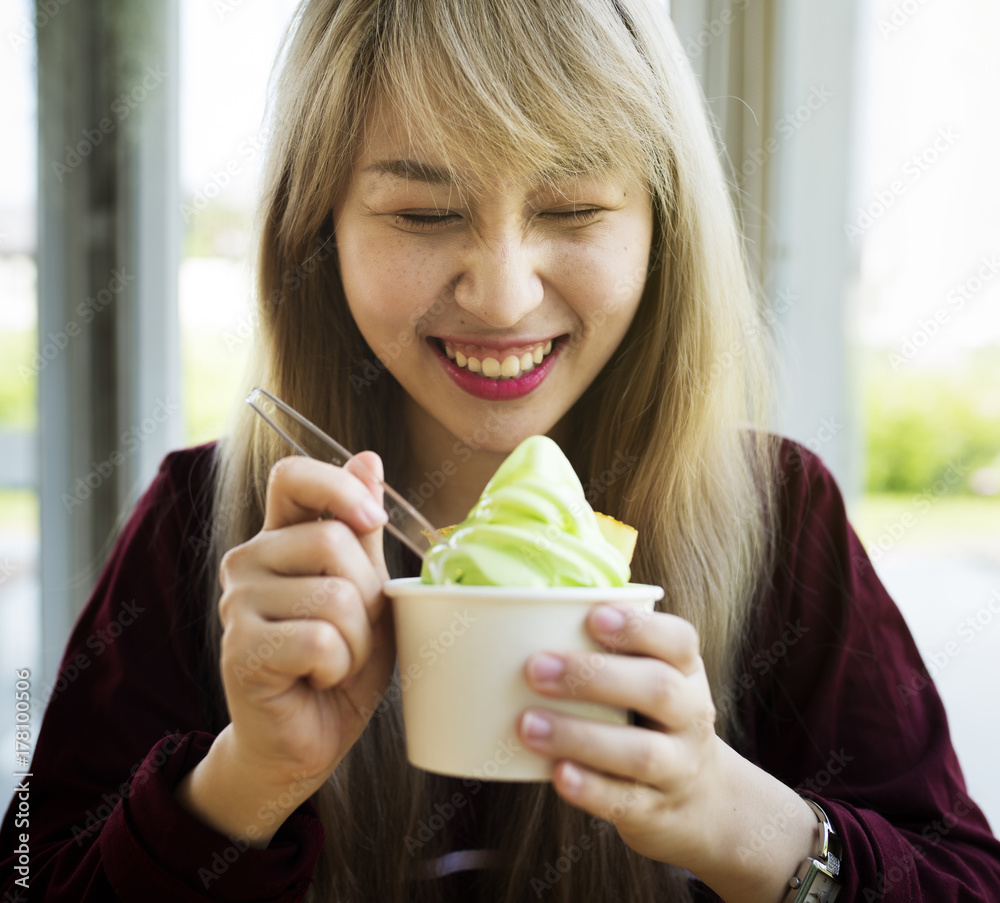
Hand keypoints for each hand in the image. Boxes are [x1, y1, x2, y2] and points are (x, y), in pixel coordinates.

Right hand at [177, 453, 396, 845]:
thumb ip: (362, 532)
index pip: (292, 475)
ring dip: (358, 642)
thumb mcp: (366, 592)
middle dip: (368, 597)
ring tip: (335, 662)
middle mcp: (249, 560)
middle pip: (333, 541)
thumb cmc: (338, 662)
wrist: (305, 740)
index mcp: (279, 537)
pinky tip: (317, 680)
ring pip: (336, 597)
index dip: (338, 487)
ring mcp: (237, 603)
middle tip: (352, 633)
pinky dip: (339, 668)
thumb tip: (367, 458)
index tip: (372, 519)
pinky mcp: (240, 649)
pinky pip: (321, 641)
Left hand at [517, 605, 721, 868]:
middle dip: (594, 676)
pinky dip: (590, 788)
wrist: (702, 802)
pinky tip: (557, 773)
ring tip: (527, 724)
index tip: (592, 616)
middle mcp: (690, 717)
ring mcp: (678, 768)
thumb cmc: (651, 720)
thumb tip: (522, 612)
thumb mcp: (648, 679)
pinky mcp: (655, 812)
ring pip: (640, 753)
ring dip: (579, 736)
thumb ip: (606, 651)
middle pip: (659, 691)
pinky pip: (624, 801)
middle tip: (535, 668)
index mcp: (685, 672)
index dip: (639, 627)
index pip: (679, 641)